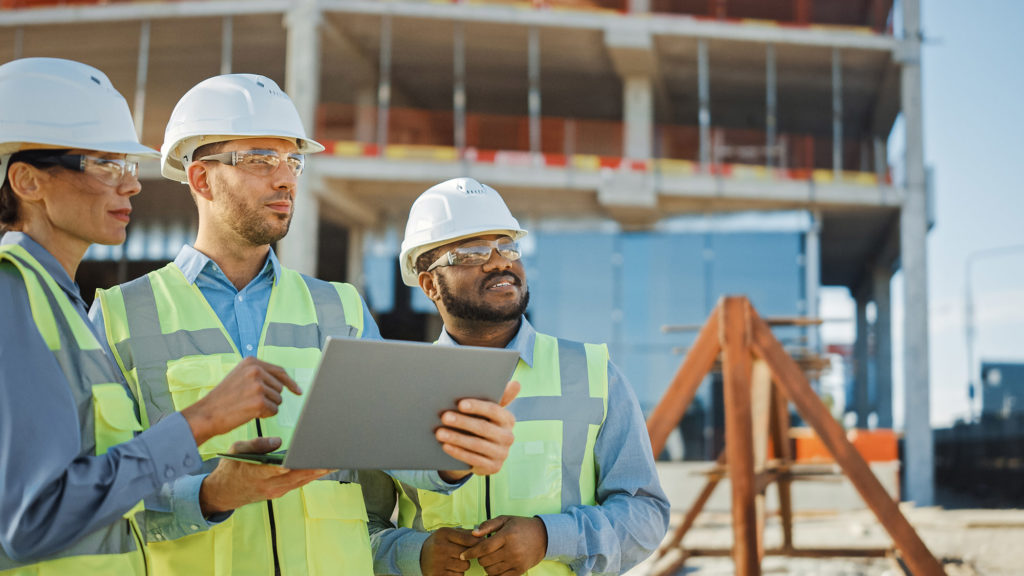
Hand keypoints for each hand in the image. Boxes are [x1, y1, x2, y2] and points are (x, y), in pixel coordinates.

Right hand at [181, 357, 301, 445]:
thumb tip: (284, 381)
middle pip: (280, 388)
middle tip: (250, 402)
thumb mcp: (239, 376)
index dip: (290, 383)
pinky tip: (249, 413)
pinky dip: (265, 415)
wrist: (206, 414)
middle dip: (270, 397)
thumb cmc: (223, 399)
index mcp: (251, 361)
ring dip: (267, 407)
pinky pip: (274, 411)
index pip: (279, 371)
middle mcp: (255, 370)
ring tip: (247, 406)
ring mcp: (258, 386)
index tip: (298, 391)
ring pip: (278, 400)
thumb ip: (259, 374)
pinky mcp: (259, 401)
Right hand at [199, 437, 330, 514]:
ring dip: (318, 472)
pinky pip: (298, 484)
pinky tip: (323, 468)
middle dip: (316, 466)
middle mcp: (269, 485)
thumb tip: (278, 441)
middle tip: (333, 456)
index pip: (279, 468)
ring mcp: (275, 491)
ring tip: (335, 460)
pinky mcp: (279, 492)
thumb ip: (257, 444)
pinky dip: (311, 475)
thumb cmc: (230, 468)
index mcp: (257, 473)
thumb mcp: (236, 449)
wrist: (223, 493)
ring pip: (301, 481)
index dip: (295, 464)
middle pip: (297, 475)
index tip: (308, 457)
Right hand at [420, 527, 480, 575]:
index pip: (468, 539)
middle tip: (461, 554)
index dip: (477, 543)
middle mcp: (440, 547)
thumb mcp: (448, 533)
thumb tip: (482, 536)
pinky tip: (449, 569)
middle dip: (468, 556)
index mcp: (444, 534)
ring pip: (464, 567)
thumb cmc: (439, 543)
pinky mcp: (438, 574)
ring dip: (462, 566)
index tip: (479, 545)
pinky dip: (457, 574)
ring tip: (453, 561)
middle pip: (468, 555)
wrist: (419, 555)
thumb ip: (465, 533)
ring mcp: (438, 562)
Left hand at [437, 380, 519, 481]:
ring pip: (477, 444)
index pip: (494, 410)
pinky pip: (474, 460)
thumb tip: (516, 383)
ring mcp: (502, 453)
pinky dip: (458, 452)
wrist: (480, 452)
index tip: (460, 404)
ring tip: (439, 432)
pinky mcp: (494, 467)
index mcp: (508, 419)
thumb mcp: (487, 411)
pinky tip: (445, 446)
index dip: (477, 407)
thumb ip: (497, 397)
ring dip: (457, 438)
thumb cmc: (481, 423)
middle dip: (462, 422)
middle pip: (484, 427)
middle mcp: (508, 437)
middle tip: (444, 417)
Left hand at [462, 516, 546, 575]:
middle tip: (483, 552)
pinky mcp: (519, 571)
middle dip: (479, 557)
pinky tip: (496, 566)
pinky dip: (494, 573)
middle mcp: (512, 550)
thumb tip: (473, 533)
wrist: (543, 536)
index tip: (463, 555)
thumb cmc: (521, 526)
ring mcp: (516, 562)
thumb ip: (488, 525)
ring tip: (490, 558)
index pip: (484, 548)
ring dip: (486, 566)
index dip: (471, 552)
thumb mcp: (505, 520)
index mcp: (507, 536)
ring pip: (491, 571)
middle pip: (485, 560)